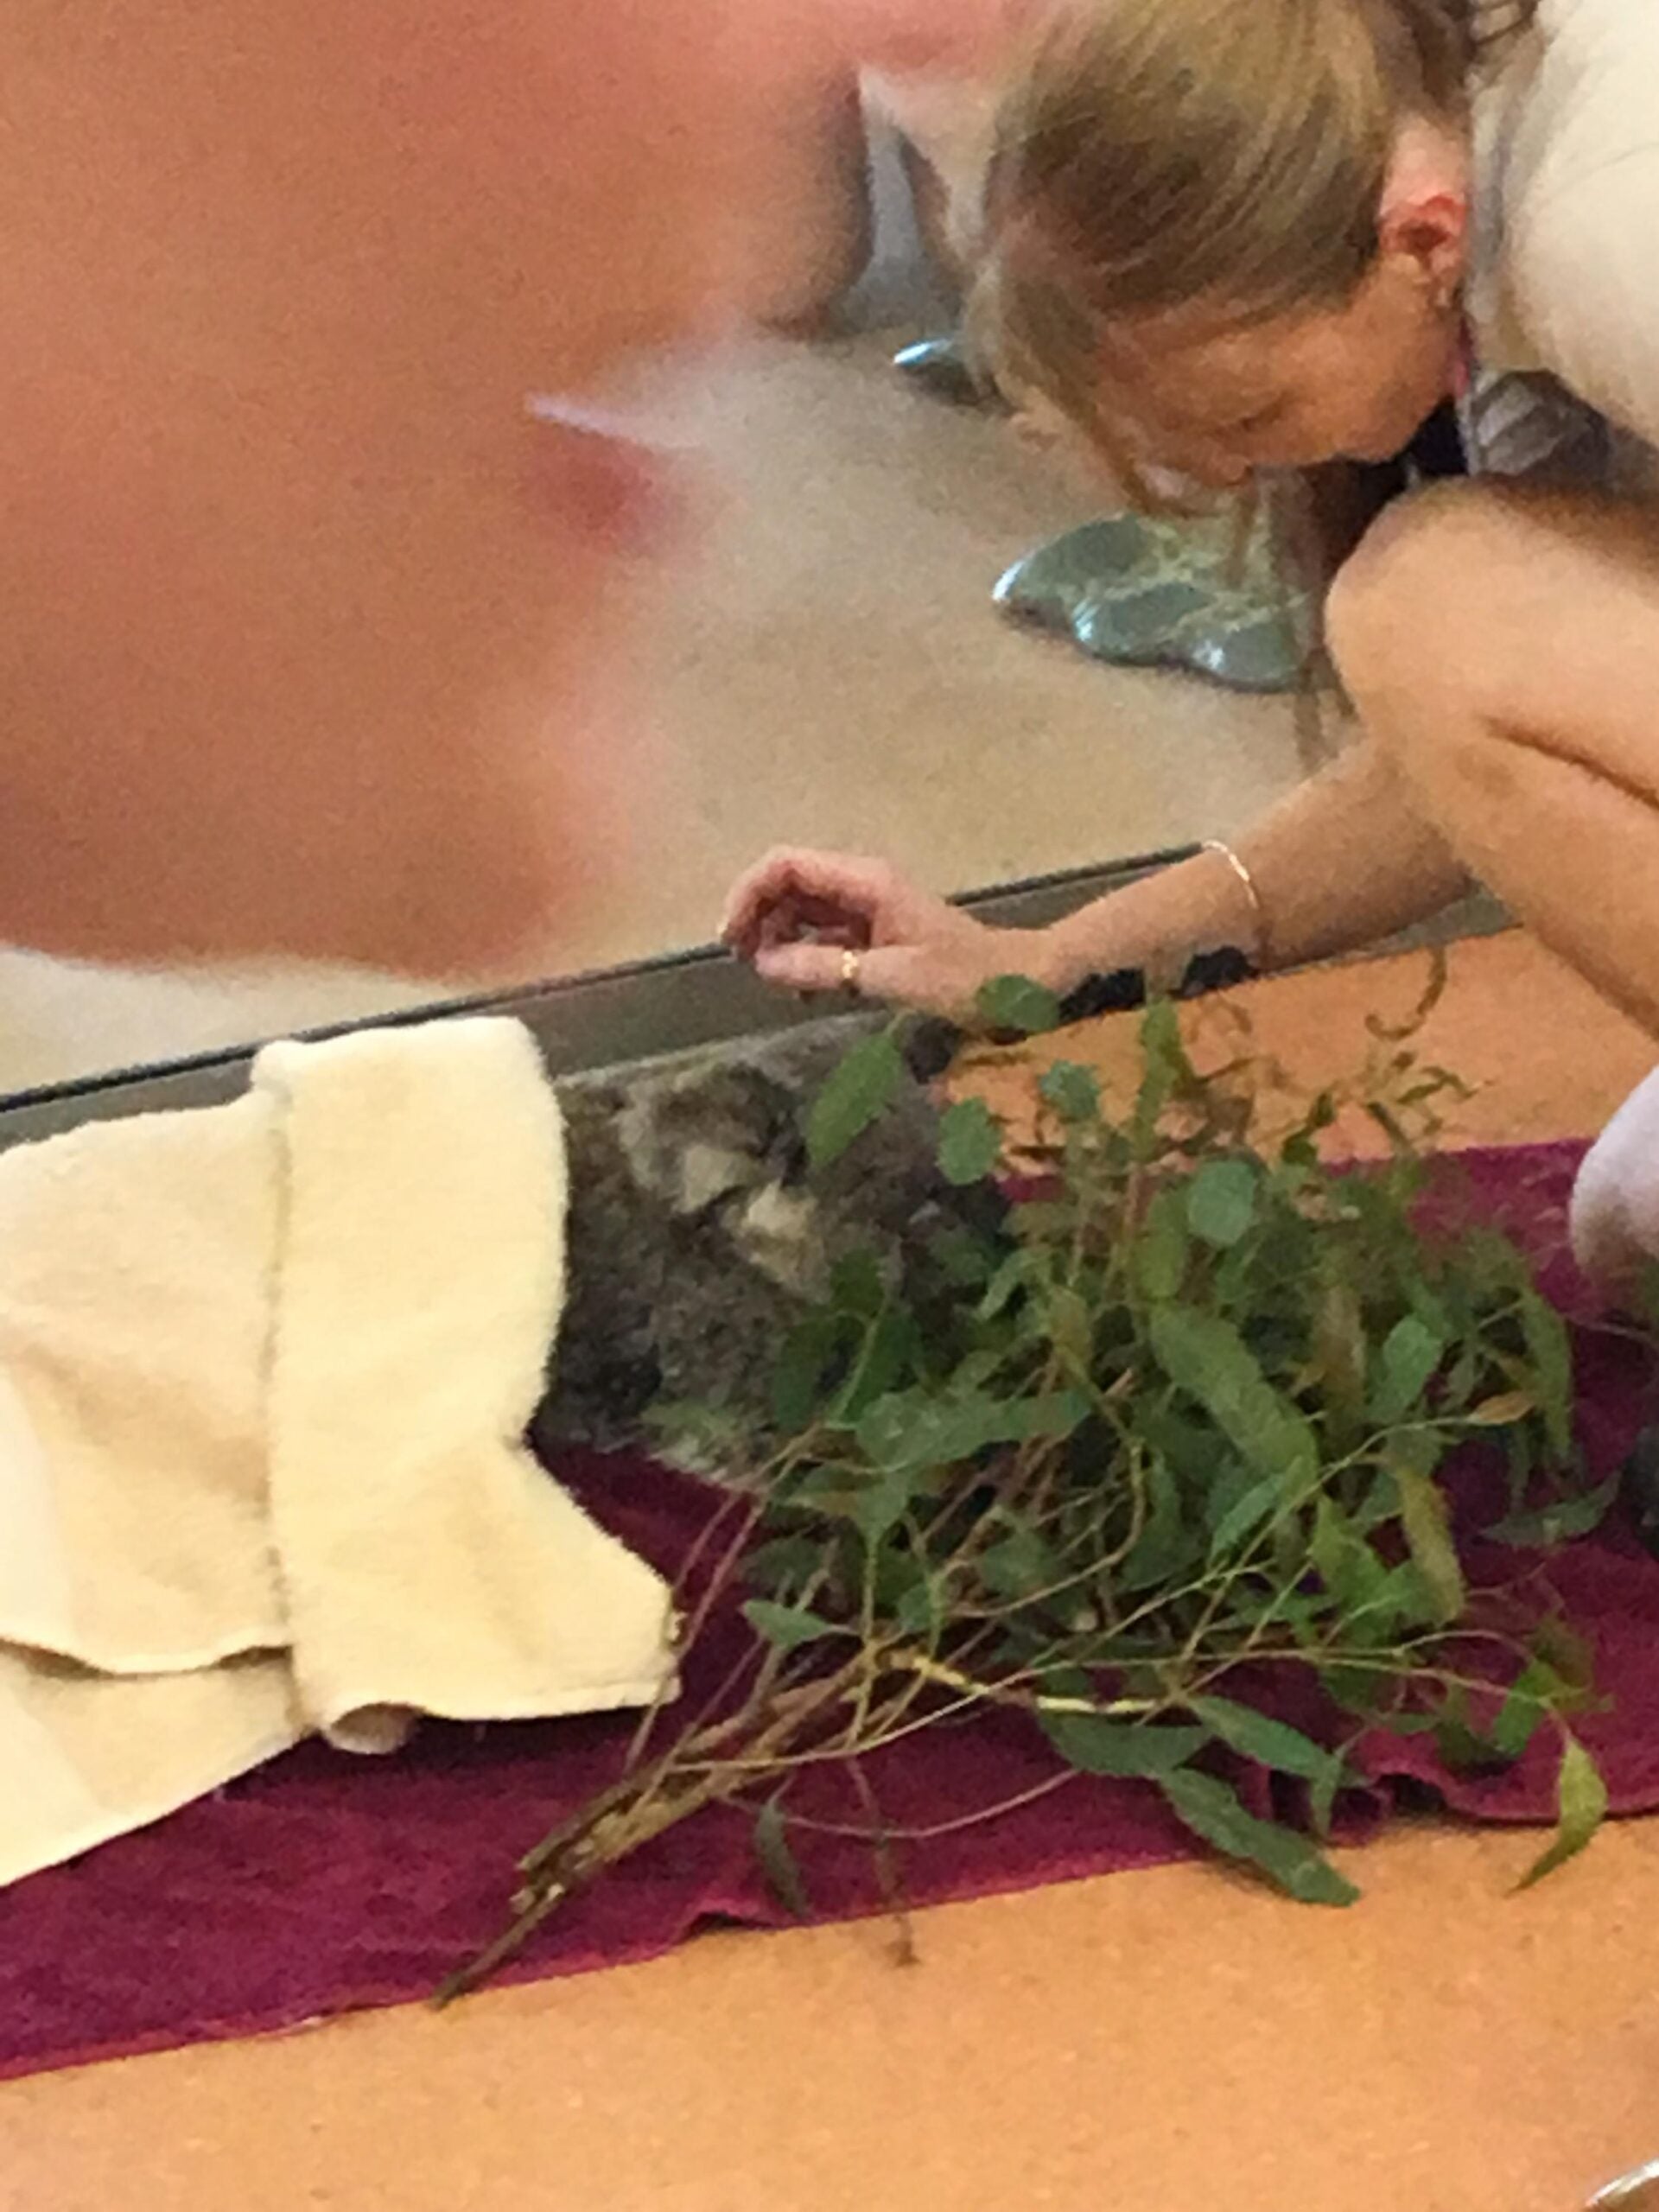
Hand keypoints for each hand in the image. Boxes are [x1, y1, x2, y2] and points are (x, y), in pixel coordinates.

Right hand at [721, 846, 1046, 1019]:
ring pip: (798, 911)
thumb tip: (765, 965)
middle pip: (785, 884)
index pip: (784, 865)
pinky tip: (800, 988)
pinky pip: (820, 937)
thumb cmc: (966, 977)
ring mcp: (865, 909)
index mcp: (865, 881)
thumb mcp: (894, 976)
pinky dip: (802, 957)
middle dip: (756, 918)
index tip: (731, 940)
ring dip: (776, 940)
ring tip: (772, 982)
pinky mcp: (872, 936)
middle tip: (743, 966)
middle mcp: (860, 885)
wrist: (1021, 984)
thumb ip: (825, 969)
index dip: (747, 894)